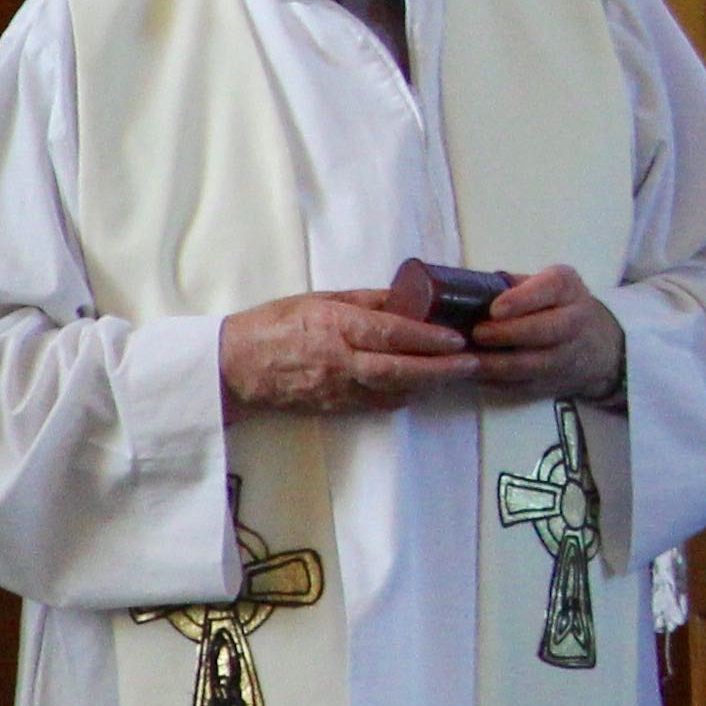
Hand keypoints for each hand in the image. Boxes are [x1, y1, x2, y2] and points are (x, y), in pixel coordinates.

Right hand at [220, 290, 476, 416]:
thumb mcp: (319, 299)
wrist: (234, 366)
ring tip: (458, 375)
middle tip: (471, 363)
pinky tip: (422, 388)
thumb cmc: (275, 324)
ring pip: (391, 390)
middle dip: (439, 368)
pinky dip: (403, 396)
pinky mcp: (332, 407)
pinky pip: (375, 404)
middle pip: (398, 369)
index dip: (427, 338)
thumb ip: (365, 301)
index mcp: (334, 326)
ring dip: (427, 384)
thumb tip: (408, 298)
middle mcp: (338, 360)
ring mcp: (335, 388)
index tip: (456, 338)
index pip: (390, 334)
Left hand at [468, 264, 628, 402]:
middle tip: (477, 334)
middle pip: (544, 330)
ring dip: (496, 364)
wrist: (597, 345)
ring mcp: (566, 356)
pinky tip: (473, 374)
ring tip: (468, 359)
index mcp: (567, 288)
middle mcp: (574, 320)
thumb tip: (462, 293)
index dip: (522, 300)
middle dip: (507, 334)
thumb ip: (509, 285)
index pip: (550, 289)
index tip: (495, 309)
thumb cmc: (555, 305)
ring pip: (531, 364)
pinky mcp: (553, 383)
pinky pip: (521, 386)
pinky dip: (494, 382)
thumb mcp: (543, 283)